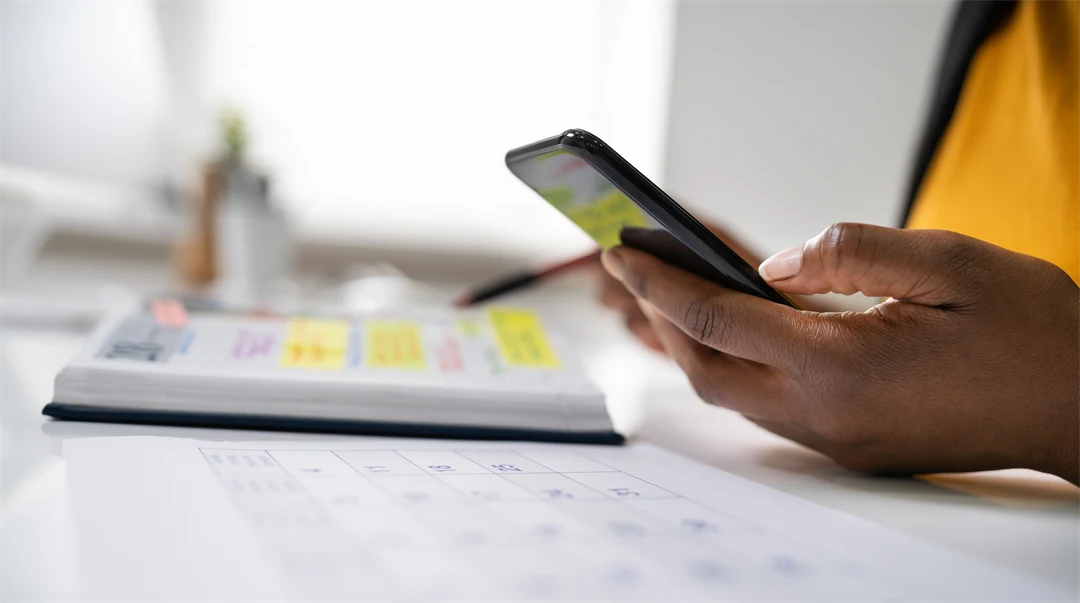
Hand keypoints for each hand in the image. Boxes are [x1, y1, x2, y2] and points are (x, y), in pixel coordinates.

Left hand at [601, 223, 1079, 484]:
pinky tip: (735, 331)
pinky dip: (735, 366)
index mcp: (840, 366)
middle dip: (659, 317)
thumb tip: (770, 264)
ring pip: (732, 394)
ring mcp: (835, 438)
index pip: (716, 319)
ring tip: (670, 294)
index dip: (659, 280)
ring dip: (694, 346)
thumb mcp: (947, 262)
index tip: (619, 251)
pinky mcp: (850, 445)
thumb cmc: (1029, 329)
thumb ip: (847, 254)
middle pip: (707, 368)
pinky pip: (767, 406)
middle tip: (631, 269)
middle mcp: (824, 413)